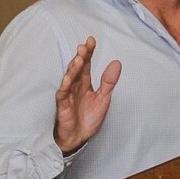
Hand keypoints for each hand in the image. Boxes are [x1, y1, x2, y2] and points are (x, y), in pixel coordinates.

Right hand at [54, 37, 119, 153]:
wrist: (78, 138)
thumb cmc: (88, 119)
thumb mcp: (103, 98)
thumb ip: (108, 82)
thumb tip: (117, 63)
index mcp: (85, 83)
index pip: (86, 64)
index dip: (89, 53)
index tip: (91, 40)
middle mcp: (76, 86)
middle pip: (77, 68)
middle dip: (80, 56)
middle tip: (84, 46)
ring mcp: (68, 95)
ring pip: (69, 78)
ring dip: (73, 69)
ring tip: (78, 59)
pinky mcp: (62, 105)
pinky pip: (63, 94)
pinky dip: (65, 87)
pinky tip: (67, 79)